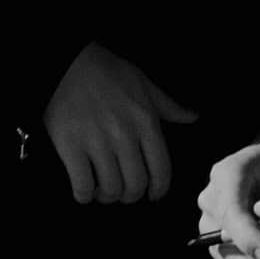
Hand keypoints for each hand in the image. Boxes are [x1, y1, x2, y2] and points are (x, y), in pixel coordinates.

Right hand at [42, 41, 197, 204]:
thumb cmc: (107, 71)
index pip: (161, 170)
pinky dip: (84, 195)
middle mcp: (124, 135)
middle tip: (124, 192)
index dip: (159, 189)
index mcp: (146, 122)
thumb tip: (193, 117)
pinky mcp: (70, 146)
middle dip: (131, 196)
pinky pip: (82, 185)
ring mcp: (97, 142)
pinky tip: (83, 191)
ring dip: (107, 197)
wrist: (67, 62)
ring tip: (102, 190)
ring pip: (110, 189)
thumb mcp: (143, 84)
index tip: (153, 194)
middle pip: (135, 185)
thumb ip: (168, 106)